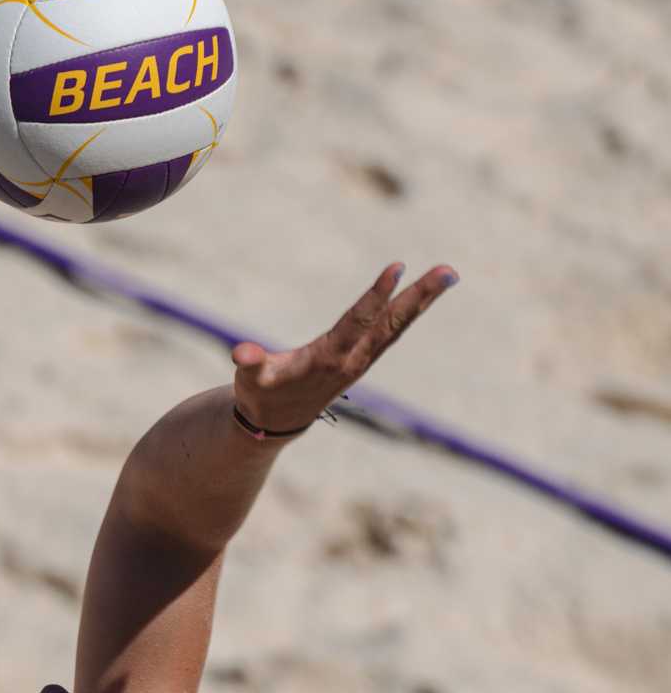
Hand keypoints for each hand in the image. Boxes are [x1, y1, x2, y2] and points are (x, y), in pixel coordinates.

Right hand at [231, 261, 457, 434]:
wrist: (276, 424)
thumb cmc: (261, 394)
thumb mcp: (251, 380)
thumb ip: (251, 365)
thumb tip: (242, 354)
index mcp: (327, 359)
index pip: (357, 322)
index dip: (376, 296)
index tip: (397, 268)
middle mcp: (352, 360)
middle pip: (391, 324)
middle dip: (418, 297)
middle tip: (448, 272)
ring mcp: (361, 360)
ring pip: (397, 327)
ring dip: (422, 301)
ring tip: (449, 274)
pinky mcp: (363, 359)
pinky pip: (392, 330)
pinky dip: (410, 310)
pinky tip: (426, 293)